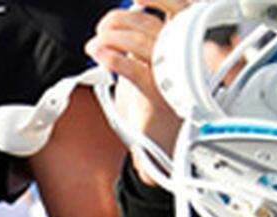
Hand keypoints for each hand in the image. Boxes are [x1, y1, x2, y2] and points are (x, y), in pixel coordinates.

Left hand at [85, 0, 185, 183]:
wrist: (160, 143)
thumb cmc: (153, 102)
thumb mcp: (147, 64)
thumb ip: (139, 42)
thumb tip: (122, 18)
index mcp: (183, 46)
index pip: (179, 9)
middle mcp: (181, 58)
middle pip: (150, 24)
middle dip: (119, 21)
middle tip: (101, 29)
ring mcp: (171, 76)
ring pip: (141, 43)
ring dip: (110, 39)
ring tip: (93, 46)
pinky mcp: (157, 96)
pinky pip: (135, 70)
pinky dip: (114, 58)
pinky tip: (98, 54)